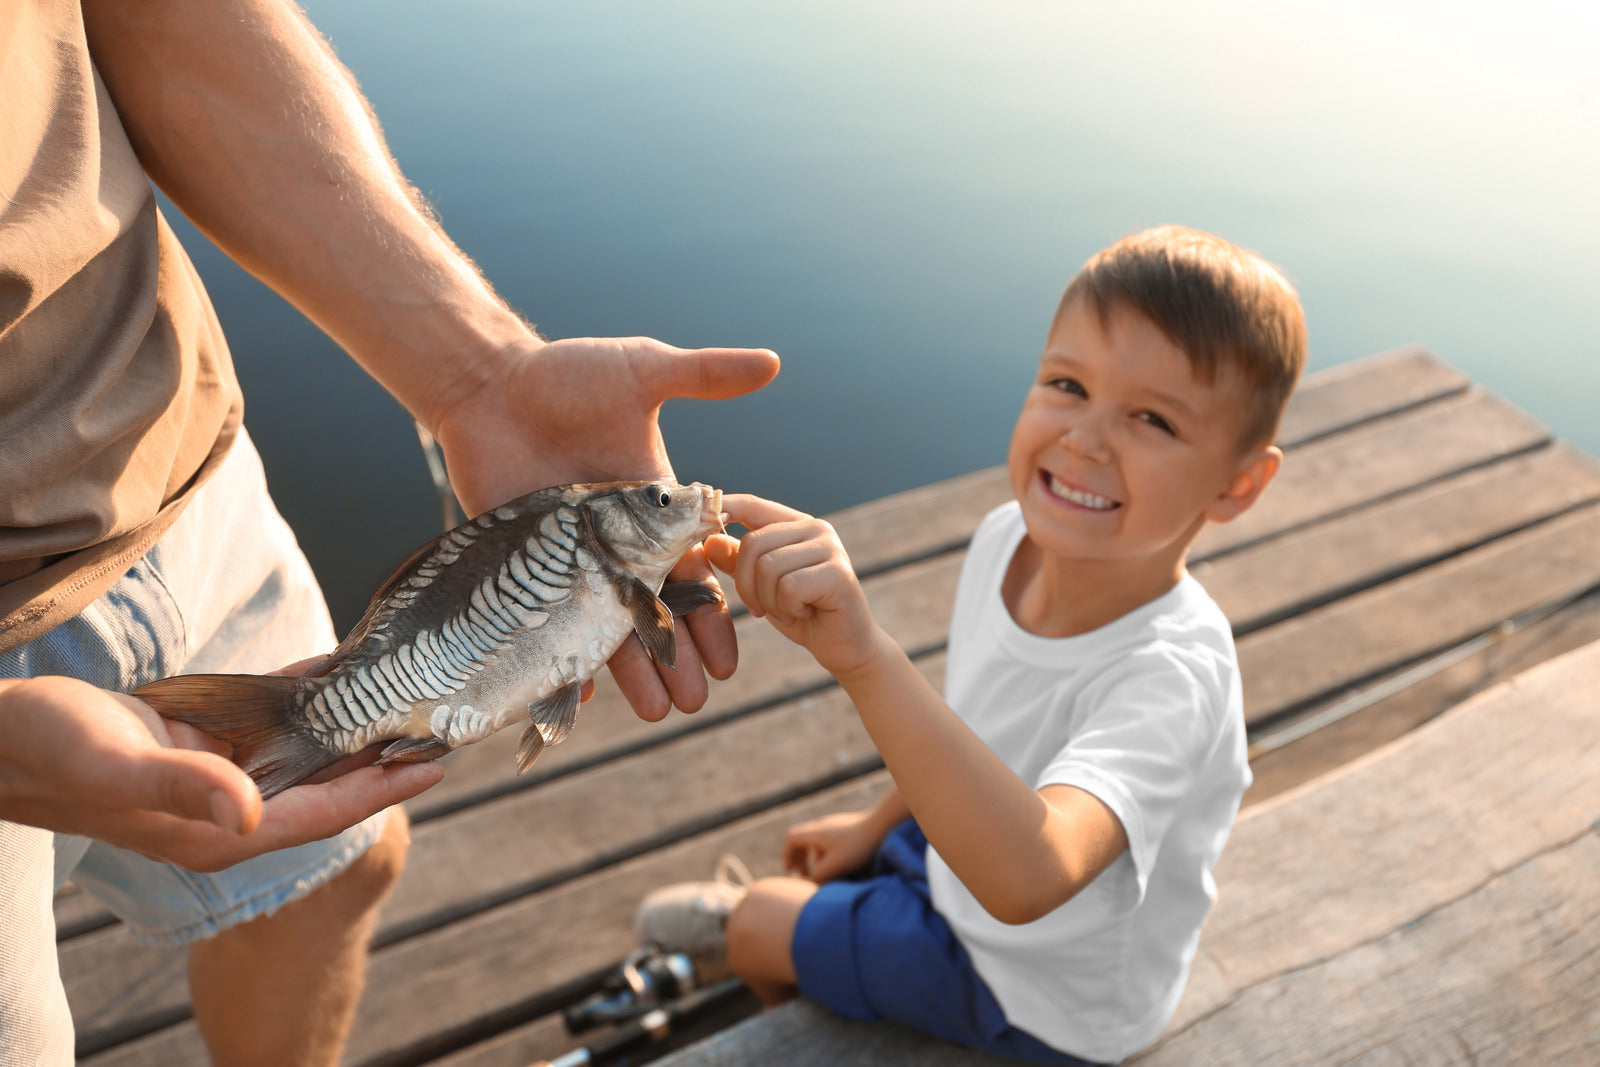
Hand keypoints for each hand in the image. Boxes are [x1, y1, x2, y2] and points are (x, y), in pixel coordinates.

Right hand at [0, 677, 439, 872]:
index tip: (438, 763)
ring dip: (355, 727)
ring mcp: (219, 775)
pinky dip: (310, 696)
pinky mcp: (205, 742)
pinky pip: (273, 718)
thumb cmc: (48, 752)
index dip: (383, 790)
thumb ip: (182, 789)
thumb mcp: (116, 766)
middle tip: (443, 720)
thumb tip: (251, 813)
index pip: (325, 813)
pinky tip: (346, 669)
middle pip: (328, 785)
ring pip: (307, 751)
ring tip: (411, 694)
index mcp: (220, 829)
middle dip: (383, 758)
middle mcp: (230, 808)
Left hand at [432, 336, 778, 720]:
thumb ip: (705, 374)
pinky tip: (579, 695)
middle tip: (694, 702)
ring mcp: (570, 561)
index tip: (729, 657)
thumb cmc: (565, 375)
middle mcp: (616, 543)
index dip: (712, 617)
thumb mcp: (642, 371)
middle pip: (655, 614)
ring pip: (607, 629)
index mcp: (653, 510)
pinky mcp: (526, 570)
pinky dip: (562, 660)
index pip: (692, 573)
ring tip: (653, 712)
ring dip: (631, 672)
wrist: (487, 385)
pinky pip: (546, 627)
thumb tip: (774, 362)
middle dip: (677, 659)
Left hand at [705, 494, 884, 678]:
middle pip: (753, 543)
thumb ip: (739, 562)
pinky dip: (787, 609)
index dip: (723, 508)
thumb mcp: (762, 587)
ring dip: (769, 601)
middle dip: (747, 584)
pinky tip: (804, 614)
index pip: (752, 505)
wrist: (845, 647)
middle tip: (762, 608)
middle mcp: (816, 529)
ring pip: (768, 567)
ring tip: (789, 611)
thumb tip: (710, 539)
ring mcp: (830, 548)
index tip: (700, 518)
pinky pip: (788, 587)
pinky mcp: (838, 573)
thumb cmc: (803, 614)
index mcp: (796, 525)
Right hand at [782, 810, 885, 882]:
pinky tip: (839, 864)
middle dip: (799, 858)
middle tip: (803, 874)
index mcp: (816, 832)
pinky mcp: (848, 829)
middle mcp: (823, 825)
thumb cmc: (858, 846)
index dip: (787, 855)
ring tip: (821, 872)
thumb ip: (817, 877)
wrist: (883, 826)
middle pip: (801, 839)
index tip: (790, 871)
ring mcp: (836, 826)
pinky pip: (830, 840)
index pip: (791, 839)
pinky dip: (827, 853)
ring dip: (813, 857)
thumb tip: (803, 886)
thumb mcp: (835, 865)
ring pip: (816, 841)